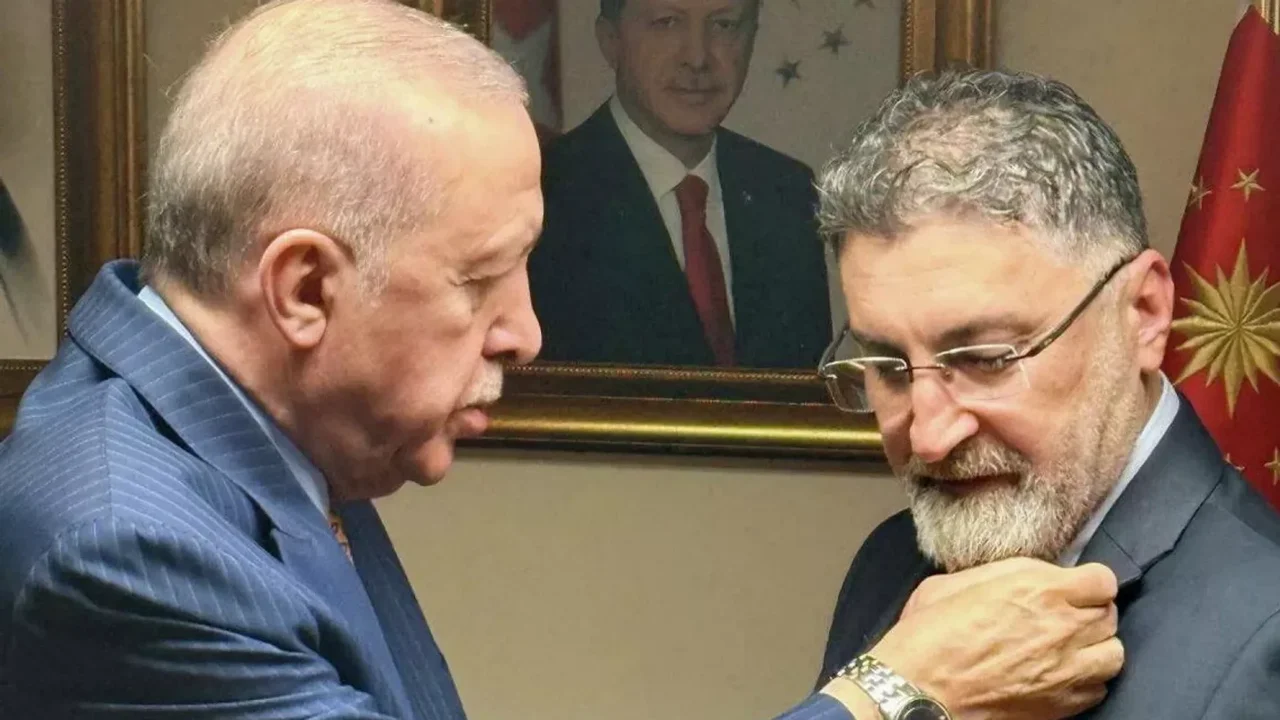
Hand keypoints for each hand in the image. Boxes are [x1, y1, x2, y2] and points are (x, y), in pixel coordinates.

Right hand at [835, 558, 1122, 719]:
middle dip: (1089, 612)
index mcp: (1040, 590)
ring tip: (1070, 648)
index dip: (1088, 582)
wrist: (918, 690)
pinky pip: (1098, 689)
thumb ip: (1004, 574)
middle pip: (1109, 615)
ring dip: (1095, 647)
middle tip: (1063, 616)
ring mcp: (1068, 671)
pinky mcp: (1063, 705)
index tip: (1073, 587)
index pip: (1103, 580)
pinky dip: (1085, 681)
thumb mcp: (956, 582)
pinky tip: (1060, 676)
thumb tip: (1028, 576)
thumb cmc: (928, 635)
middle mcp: (1064, 629)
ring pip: (1113, 654)